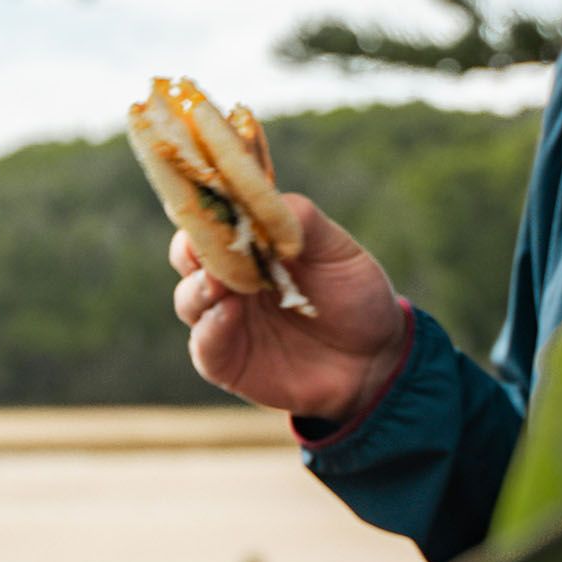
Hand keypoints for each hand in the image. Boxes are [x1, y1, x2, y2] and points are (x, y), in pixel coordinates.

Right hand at [170, 196, 410, 423]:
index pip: (210, 219)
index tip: (210, 202)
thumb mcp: (336, 249)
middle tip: (208, 245)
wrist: (374, 358)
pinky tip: (229, 313)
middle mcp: (230, 279)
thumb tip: (263, 199)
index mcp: (250, 245)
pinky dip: (210, 328)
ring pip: (188, 298)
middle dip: (192, 247)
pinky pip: (204, 345)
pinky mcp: (227, 361)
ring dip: (198, 288)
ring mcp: (225, 320)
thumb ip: (300, 220)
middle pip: (187, 256)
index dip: (204, 209)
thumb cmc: (354, 295)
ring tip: (219, 283)